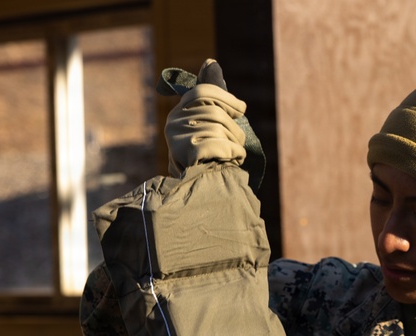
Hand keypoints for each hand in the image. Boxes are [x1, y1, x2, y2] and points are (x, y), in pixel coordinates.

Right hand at [164, 59, 248, 176]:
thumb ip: (212, 93)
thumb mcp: (213, 122)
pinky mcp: (186, 154)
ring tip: (231, 156)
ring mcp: (177, 139)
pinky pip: (221, 144)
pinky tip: (231, 162)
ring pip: (219, 129)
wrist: (208, 192)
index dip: (227, 98)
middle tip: (238, 140)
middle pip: (214, 111)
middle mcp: (173, 124)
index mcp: (178, 114)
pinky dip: (233, 154)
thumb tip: (212, 63)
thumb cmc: (214, 156)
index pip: (202, 92)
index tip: (242, 110)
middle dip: (233, 127)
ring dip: (235, 144)